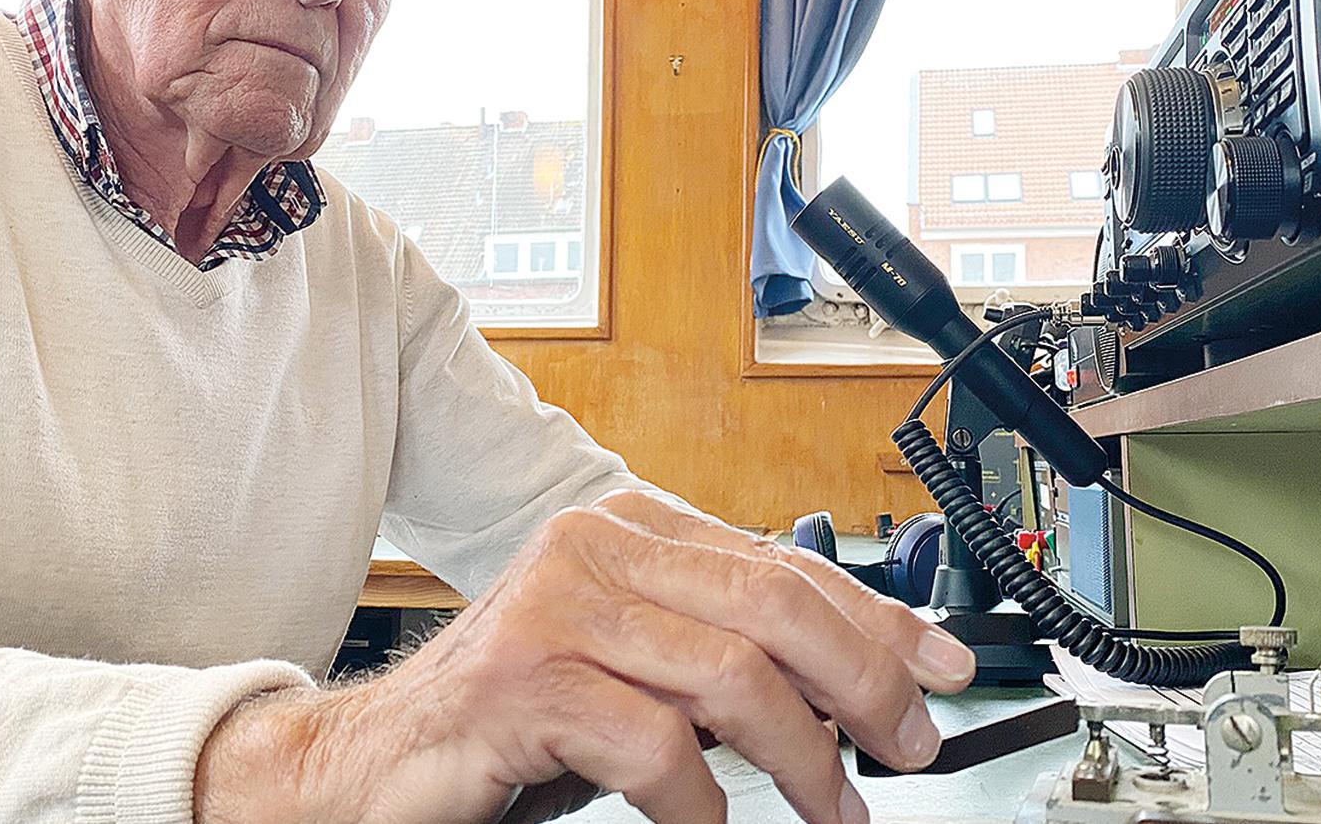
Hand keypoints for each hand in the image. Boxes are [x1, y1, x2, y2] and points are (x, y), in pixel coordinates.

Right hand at [194, 491, 975, 823]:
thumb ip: (730, 651)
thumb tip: (864, 676)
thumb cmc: (520, 716)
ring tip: (833, 808)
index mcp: (631, 525)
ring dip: (805, 757)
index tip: (942, 671)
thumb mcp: (641, 667)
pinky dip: (704, 803)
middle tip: (906, 751)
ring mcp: (558, 606)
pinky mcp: (526, 679)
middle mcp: (597, 546)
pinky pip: (656, 744)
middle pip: (775, 603)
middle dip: (863, 683)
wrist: (378, 761)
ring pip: (733, 672)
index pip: (785, 562)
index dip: (879, 620)